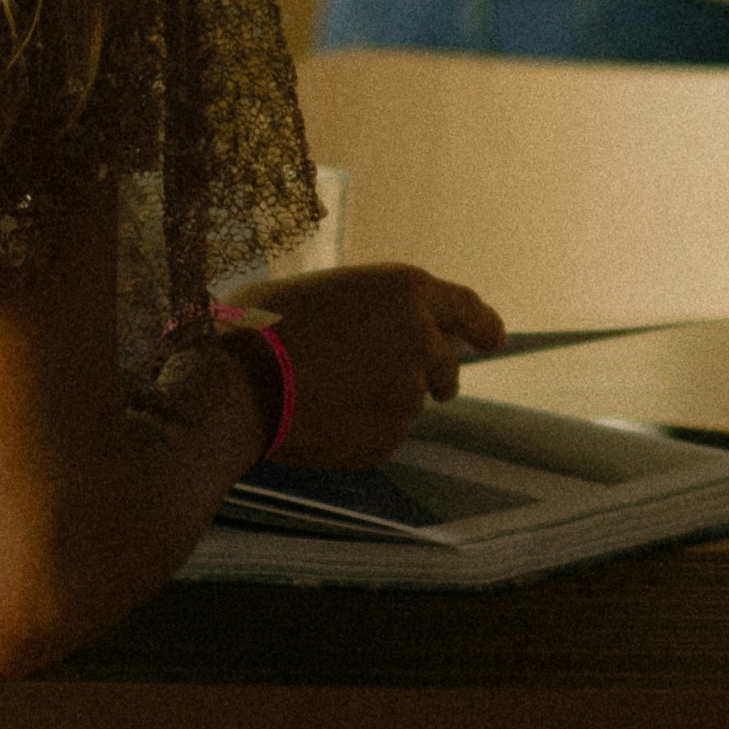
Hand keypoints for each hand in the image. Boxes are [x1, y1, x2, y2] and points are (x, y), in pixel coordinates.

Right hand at [221, 261, 504, 468]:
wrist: (232, 382)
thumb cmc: (258, 324)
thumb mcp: (321, 292)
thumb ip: (365, 309)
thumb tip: (371, 328)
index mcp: (406, 291)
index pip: (466, 308)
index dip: (483, 324)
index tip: (496, 340)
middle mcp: (420, 340)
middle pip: (444, 365)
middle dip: (439, 376)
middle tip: (429, 386)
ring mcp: (408, 393)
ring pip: (406, 403)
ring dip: (379, 401)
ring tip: (322, 394)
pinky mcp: (388, 437)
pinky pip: (381, 435)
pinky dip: (357, 431)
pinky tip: (316, 421)